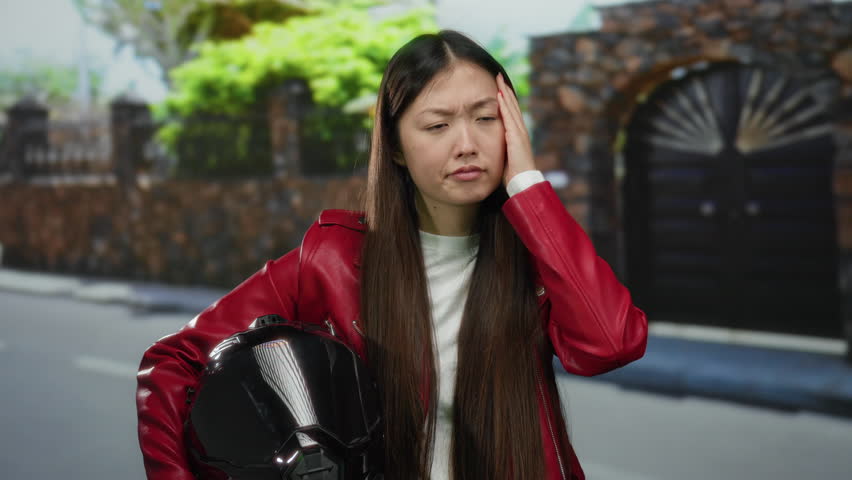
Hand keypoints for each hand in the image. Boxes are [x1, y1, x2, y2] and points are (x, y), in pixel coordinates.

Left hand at [496, 72, 535, 186]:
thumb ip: (499, 147)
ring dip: (505, 93)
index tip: (499, 87)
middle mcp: (520, 131)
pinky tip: (500, 96)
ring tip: (499, 80)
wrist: (523, 183)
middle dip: (505, 90)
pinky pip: (509, 118)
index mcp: (517, 135)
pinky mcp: (516, 137)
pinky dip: (505, 106)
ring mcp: (519, 133)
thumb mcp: (504, 156)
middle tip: (498, 77)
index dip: (505, 99)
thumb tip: (489, 145)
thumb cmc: (513, 174)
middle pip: (512, 106)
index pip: (510, 112)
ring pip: (511, 108)